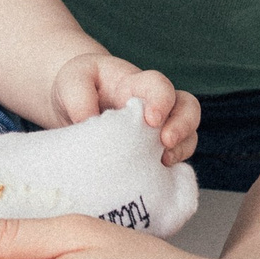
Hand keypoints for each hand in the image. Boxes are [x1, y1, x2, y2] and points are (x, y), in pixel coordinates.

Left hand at [49, 52, 199, 162]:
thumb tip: (88, 121)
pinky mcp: (152, 152)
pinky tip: (155, 178)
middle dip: (183, 126)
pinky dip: (170, 170)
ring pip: (187, 135)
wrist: (72, 104)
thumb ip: (78, 96)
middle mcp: (154, 105)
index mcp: (135, 84)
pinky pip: (173, 161)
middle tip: (166, 142)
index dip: (162, 100)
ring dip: (181, 150)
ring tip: (163, 162)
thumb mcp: (72, 80)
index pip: (159, 85)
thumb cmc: (77, 86)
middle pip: (188, 108)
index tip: (151, 119)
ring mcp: (157, 129)